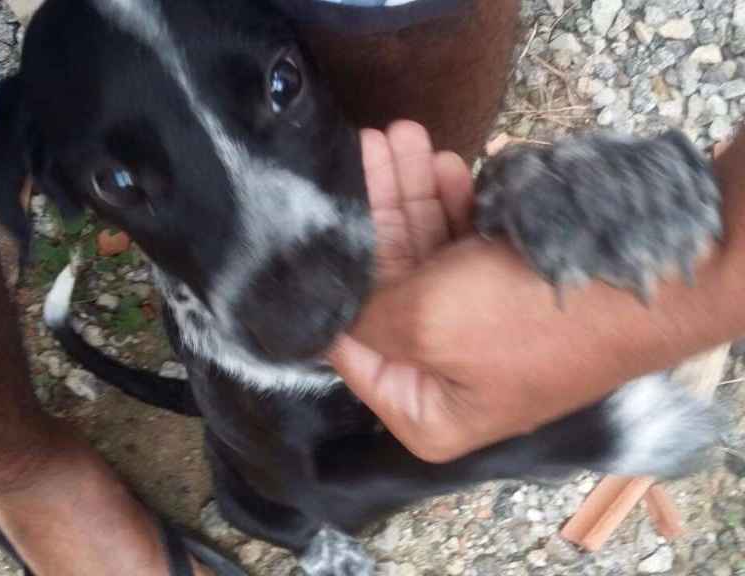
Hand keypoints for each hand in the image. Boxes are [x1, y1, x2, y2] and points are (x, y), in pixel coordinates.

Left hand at [329, 121, 499, 463]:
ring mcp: (479, 329)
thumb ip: (363, 318)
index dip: (327, 290)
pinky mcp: (507, 291)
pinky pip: (463, 247)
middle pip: (387, 287)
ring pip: (426, 255)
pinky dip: (451, 207)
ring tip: (400, 138)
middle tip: (367, 147)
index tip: (307, 230)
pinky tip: (442, 165)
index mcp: (424, 411)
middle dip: (377, 210)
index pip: (350, 350)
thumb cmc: (522, 315)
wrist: (648, 280)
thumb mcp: (425, 322)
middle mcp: (446, 375)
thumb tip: (327, 314)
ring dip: (412, 194)